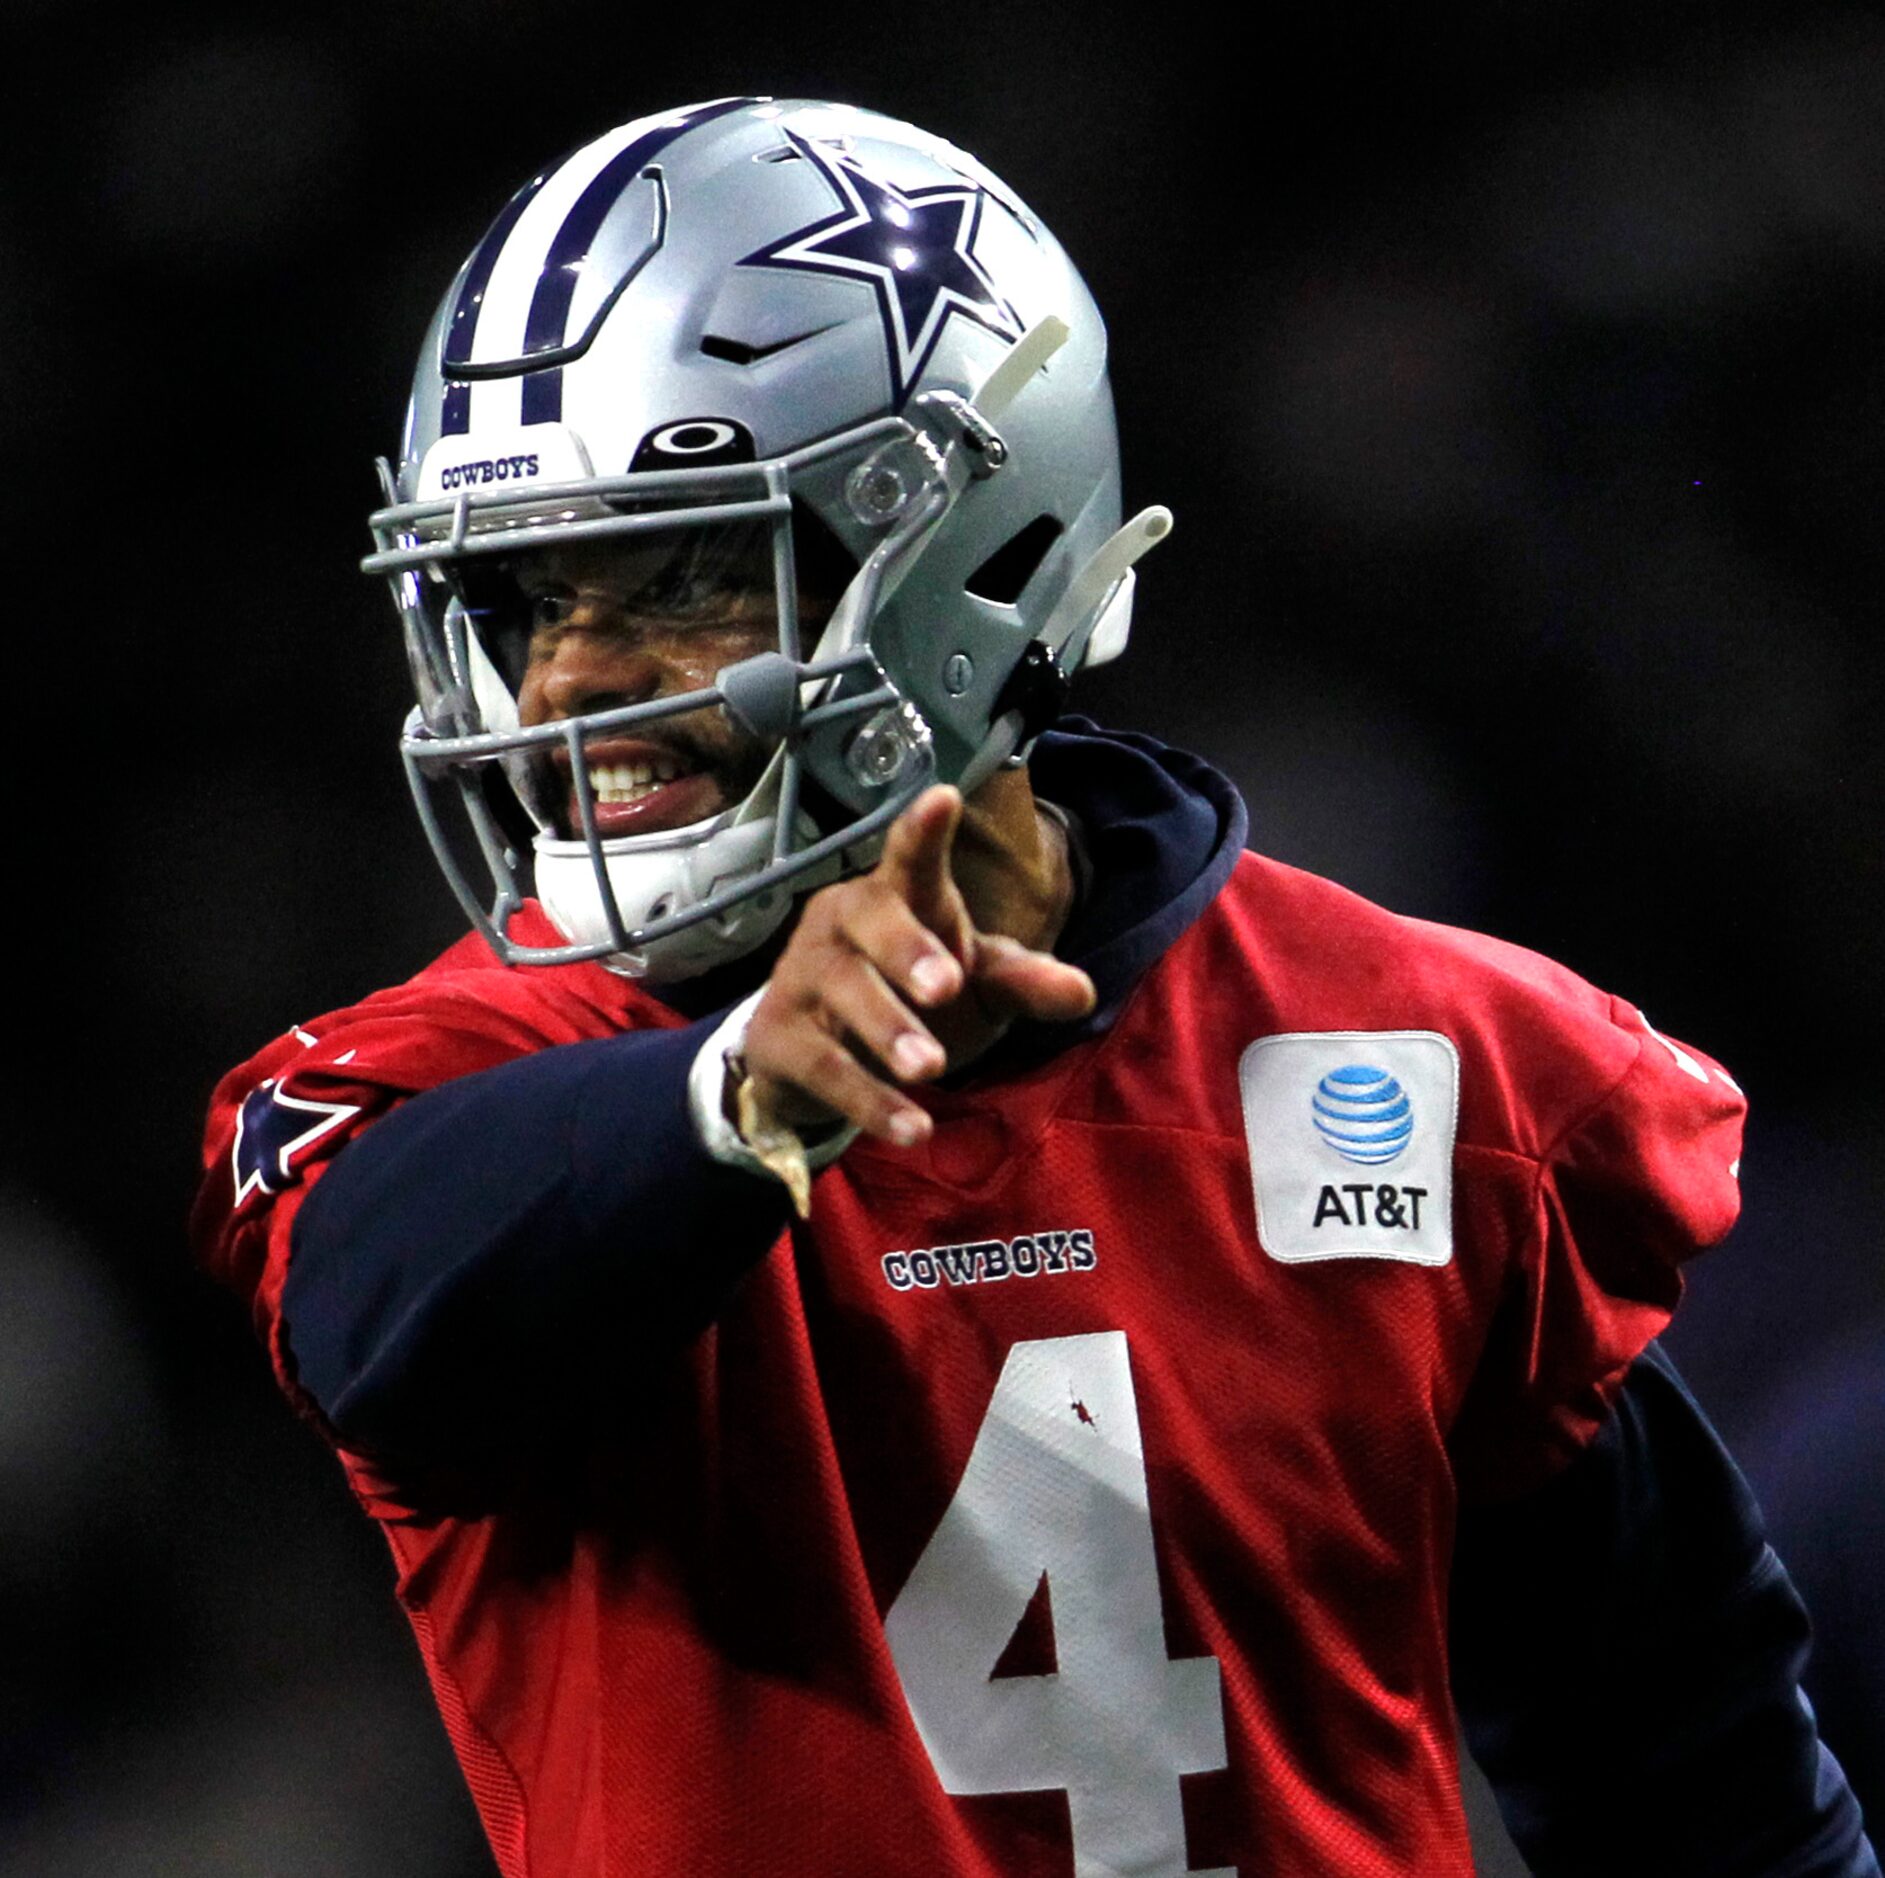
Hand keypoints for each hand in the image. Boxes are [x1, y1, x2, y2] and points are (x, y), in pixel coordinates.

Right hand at [740, 784, 1095, 1146]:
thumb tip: (1083, 991)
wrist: (809, 1061)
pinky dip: (868, 1099)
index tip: (943, 798)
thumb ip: (1023, 984)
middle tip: (946, 986)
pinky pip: (823, 1066)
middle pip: (870, 921)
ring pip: (843, 995)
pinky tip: (911, 1128)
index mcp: (894, 898)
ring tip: (932, 1071)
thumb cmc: (906, 997)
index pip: (908, 858)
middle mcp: (841, 923)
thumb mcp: (975, 988)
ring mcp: (802, 977)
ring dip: (888, 1032)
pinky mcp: (778, 1038)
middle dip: (907, 949)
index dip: (923, 831)